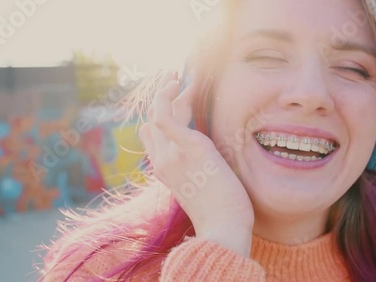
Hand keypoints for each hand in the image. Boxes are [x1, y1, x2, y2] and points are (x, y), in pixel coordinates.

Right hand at [139, 71, 254, 254]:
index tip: (175, 97)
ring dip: (168, 90)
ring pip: (159, 112)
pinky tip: (178, 81)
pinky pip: (165, 115)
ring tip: (181, 74)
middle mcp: (162, 161)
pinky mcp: (188, 148)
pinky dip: (168, 95)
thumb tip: (199, 158)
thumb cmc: (220, 212)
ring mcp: (172, 155)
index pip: (151, 134)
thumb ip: (193, 168)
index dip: (160, 113)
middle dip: (162, 96)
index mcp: (164, 170)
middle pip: (153, 119)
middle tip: (174, 77)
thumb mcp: (201, 188)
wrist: (224, 230)